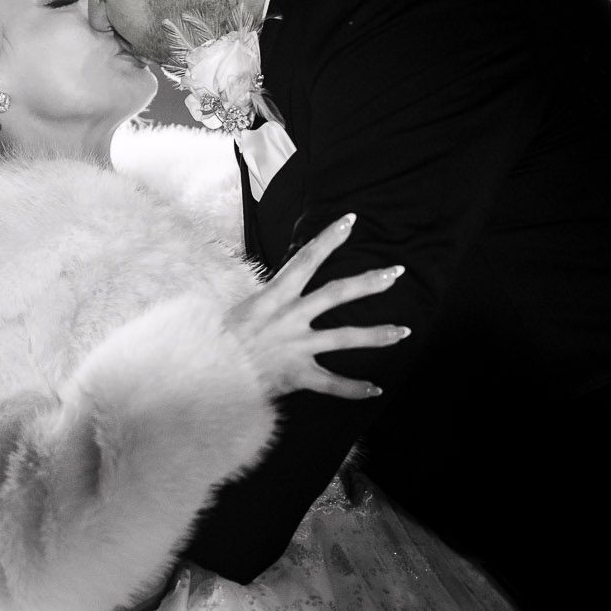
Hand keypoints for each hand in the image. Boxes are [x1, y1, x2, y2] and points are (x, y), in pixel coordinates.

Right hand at [227, 216, 406, 401]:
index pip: (306, 259)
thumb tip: (269, 292)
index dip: (329, 239)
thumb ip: (260, 302)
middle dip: (369, 282)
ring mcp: (296, 347)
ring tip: (402, 331)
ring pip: (344, 338)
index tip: (351, 221)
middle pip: (337, 294)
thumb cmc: (215, 342)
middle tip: (396, 273)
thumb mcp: (235, 311)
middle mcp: (289, 318)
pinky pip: (332, 383)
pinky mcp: (297, 375)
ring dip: (376, 335)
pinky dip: (354, 389)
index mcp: (272, 297)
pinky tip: (376, 389)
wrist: (207, 374)